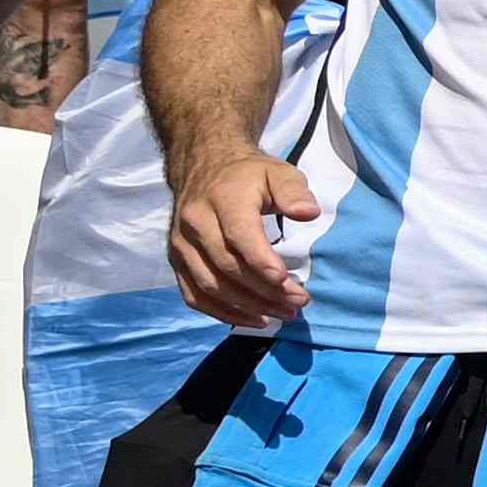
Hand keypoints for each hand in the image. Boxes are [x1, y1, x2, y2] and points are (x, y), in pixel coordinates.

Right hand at [169, 151, 317, 328]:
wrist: (204, 167)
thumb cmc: (249, 175)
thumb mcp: (278, 172)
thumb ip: (294, 191)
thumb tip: (308, 213)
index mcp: (223, 198)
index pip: (239, 234)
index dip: (261, 261)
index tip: (286, 281)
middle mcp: (195, 222)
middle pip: (227, 265)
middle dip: (264, 290)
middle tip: (299, 302)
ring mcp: (181, 244)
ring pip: (210, 285)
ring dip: (248, 306)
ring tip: (283, 314)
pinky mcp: (177, 261)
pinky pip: (194, 295)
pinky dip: (222, 313)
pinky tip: (254, 320)